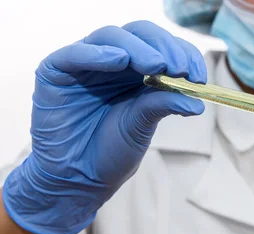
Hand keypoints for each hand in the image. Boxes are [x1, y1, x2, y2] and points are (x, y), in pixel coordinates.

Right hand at [3, 22, 205, 233]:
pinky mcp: (55, 71)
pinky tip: (119, 61)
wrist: (77, 179)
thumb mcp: (142, 126)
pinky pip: (74, 54)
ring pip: (110, 37)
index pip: (162, 48)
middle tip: (180, 68)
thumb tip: (198, 101)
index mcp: (136, 72)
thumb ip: (163, 104)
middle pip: (139, 35)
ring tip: (156, 65)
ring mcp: (83, 63)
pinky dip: (97, 54)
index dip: (182, 54)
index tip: (198, 76)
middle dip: (163, 47)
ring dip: (137, 48)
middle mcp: (111, 61)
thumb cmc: (110, 152)